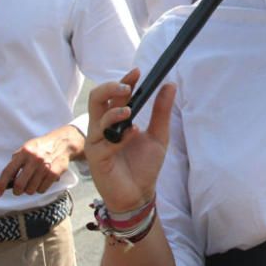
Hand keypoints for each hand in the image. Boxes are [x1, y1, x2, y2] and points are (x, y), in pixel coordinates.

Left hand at [0, 124, 83, 196]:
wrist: (63, 143)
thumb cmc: (42, 147)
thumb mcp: (27, 148)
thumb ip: (16, 161)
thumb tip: (6, 178)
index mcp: (25, 152)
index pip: (8, 171)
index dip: (1, 184)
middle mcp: (34, 159)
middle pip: (19, 185)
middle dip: (17, 191)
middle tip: (19, 190)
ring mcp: (45, 166)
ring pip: (31, 190)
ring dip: (30, 189)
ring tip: (34, 182)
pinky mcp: (54, 173)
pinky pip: (42, 189)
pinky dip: (40, 189)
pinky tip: (42, 181)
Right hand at [85, 69, 176, 211]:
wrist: (139, 194)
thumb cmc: (144, 165)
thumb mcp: (159, 135)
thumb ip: (161, 111)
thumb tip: (170, 84)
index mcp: (117, 120)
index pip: (114, 94)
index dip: (124, 81)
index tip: (138, 72)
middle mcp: (103, 128)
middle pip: (96, 99)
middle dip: (110, 88)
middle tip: (127, 87)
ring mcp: (98, 143)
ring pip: (96, 118)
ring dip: (113, 111)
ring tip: (129, 111)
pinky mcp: (97, 159)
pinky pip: (103, 143)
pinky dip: (120, 136)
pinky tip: (133, 133)